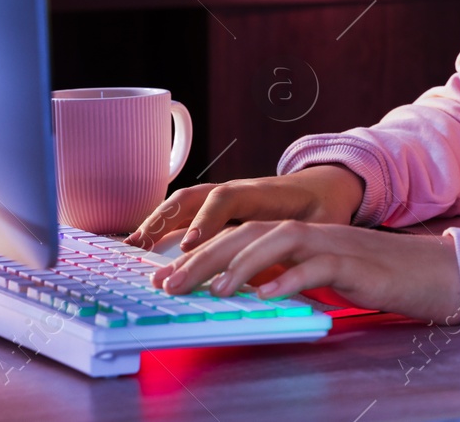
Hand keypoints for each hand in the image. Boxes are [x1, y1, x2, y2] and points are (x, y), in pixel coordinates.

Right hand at [124, 164, 364, 249]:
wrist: (327, 185)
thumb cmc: (324, 208)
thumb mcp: (322, 225)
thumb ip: (301, 243)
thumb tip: (284, 274)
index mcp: (263, 192)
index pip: (227, 199)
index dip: (206, 221)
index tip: (189, 246)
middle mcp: (238, 190)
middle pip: (193, 197)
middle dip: (164, 221)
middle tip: (140, 249)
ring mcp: (226, 195)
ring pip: (184, 202)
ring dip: (157, 222)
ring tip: (132, 247)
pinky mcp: (219, 206)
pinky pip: (186, 210)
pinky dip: (163, 223)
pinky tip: (144, 244)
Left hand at [149, 220, 459, 324]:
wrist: (436, 273)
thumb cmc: (381, 278)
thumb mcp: (325, 277)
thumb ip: (290, 276)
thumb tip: (250, 291)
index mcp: (302, 235)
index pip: (243, 235)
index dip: (202, 252)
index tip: (166, 275)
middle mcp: (314, 232)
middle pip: (250, 232)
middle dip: (205, 256)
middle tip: (171, 282)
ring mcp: (335, 244)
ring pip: (280, 241)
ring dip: (242, 263)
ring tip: (214, 288)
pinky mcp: (357, 262)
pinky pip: (319, 266)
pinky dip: (292, 278)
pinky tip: (269, 295)